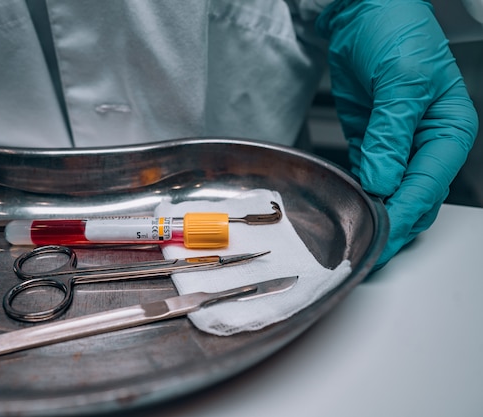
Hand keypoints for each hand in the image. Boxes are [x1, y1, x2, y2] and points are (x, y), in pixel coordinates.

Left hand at [317, 0, 477, 268]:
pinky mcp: (372, 141)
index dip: (407, 210)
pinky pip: (370, 177)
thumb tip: (385, 180)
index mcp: (450, 128)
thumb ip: (393, 132)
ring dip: (378, 215)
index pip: (429, 181)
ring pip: (394, 193)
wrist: (363, 11)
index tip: (385, 232)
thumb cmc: (395, 30)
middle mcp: (428, 141)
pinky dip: (362, 194)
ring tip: (359, 237)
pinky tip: (351, 207)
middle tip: (369, 247)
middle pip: (416, 195)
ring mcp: (399, 144)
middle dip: (395, 224)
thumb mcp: (401, 78)